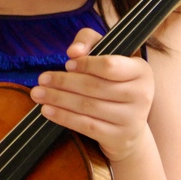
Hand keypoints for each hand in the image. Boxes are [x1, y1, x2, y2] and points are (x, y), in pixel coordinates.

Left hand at [30, 27, 154, 161]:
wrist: (129, 127)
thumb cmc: (113, 82)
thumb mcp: (106, 55)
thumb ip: (89, 41)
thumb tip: (73, 51)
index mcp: (141, 70)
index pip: (109, 65)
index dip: (85, 64)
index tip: (66, 63)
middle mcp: (142, 95)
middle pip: (94, 86)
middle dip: (63, 82)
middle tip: (41, 79)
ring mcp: (132, 119)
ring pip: (87, 106)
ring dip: (58, 99)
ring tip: (38, 94)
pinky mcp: (119, 138)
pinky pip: (86, 126)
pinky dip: (63, 117)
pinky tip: (47, 111)